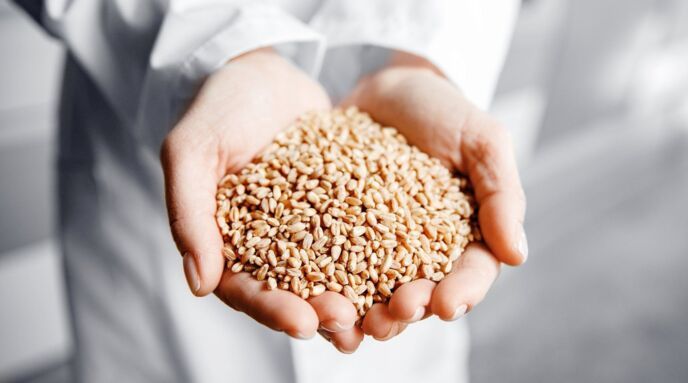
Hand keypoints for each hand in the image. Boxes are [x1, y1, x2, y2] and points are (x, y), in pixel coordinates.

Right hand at [161, 48, 362, 352]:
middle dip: (323, 312)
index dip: (273, 310)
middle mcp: (270, 245)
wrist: (260, 71)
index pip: (248, 290)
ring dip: (359, 296)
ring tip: (382, 309)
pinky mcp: (342, 207)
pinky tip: (408, 267)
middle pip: (296, 292)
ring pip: (334, 273)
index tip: (303, 323)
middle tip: (350, 323)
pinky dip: (383, 254)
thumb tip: (198, 284)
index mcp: (228, 245)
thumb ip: (189, 213)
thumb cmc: (217, 107)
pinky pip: (363, 234)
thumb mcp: (192, 152)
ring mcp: (309, 228)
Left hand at [341, 54, 527, 339]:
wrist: (385, 88)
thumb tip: (517, 256)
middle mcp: (424, 253)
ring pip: (377, 295)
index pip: (472, 274)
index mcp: (467, 237)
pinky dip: (327, 292)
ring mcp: (379, 250)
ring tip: (354, 322)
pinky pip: (333, 271)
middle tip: (395, 314)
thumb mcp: (482, 141)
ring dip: (368, 314)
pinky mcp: (338, 238)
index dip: (462, 293)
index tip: (446, 305)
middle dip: (411, 310)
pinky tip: (314, 304)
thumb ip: (502, 193)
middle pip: (423, 295)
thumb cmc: (443, 111)